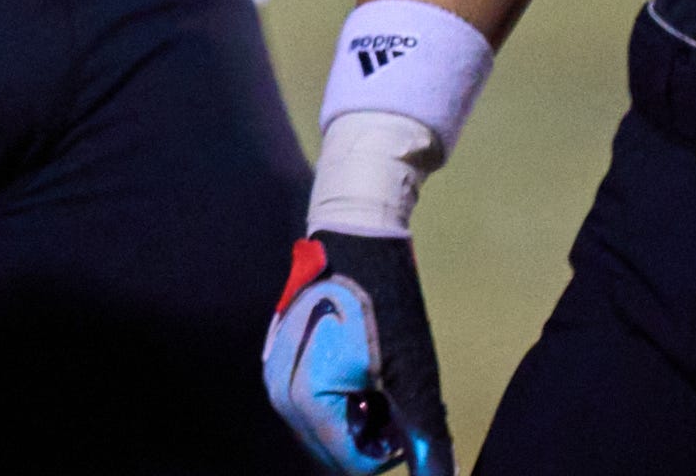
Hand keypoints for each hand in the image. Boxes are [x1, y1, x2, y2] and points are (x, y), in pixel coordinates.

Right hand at [264, 231, 454, 474]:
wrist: (355, 241)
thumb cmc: (384, 304)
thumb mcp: (412, 375)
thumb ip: (421, 436)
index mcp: (304, 396)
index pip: (346, 460)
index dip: (385, 455)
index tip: (407, 430)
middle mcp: (279, 389)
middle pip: (327, 448)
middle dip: (365, 439)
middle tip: (394, 408)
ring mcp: (274, 371)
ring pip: (317, 428)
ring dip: (351, 423)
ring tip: (378, 390)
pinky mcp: (279, 356)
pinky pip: (307, 403)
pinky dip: (336, 403)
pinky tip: (357, 378)